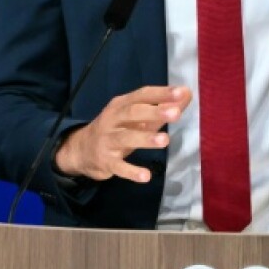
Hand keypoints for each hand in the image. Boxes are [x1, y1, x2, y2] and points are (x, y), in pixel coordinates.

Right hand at [53, 86, 191, 183]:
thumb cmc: (116, 129)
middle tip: (176, 113)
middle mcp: (112, 119)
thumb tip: (187, 94)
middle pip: (132, 113)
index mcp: (121, 105)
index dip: (161, 93)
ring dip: (145, 139)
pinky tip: (146, 176)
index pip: (142, 95)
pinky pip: (118, 167)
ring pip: (126, 137)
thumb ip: (162, 107)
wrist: (81, 150)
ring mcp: (107, 140)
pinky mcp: (105, 161)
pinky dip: (131, 171)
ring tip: (165, 141)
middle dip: (154, 112)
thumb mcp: (137, 117)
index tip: (181, 92)